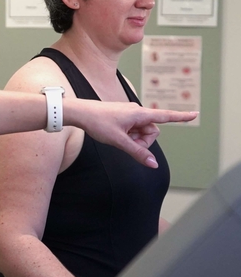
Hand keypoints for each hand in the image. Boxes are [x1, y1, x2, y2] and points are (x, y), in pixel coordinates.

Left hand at [72, 101, 197, 167]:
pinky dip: (129, 136)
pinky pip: (134, 130)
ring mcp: (131, 114)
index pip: (165, 116)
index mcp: (139, 113)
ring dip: (135, 139)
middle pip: (152, 131)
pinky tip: (116, 134)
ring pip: (142, 132)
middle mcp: (137, 111)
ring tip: (119, 137)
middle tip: (126, 142)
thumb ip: (137, 152)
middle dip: (143, 141)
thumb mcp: (119, 141)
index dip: (181, 117)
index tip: (195, 114)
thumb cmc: (98, 123)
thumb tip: (153, 164)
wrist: (80, 113)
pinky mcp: (124, 117)